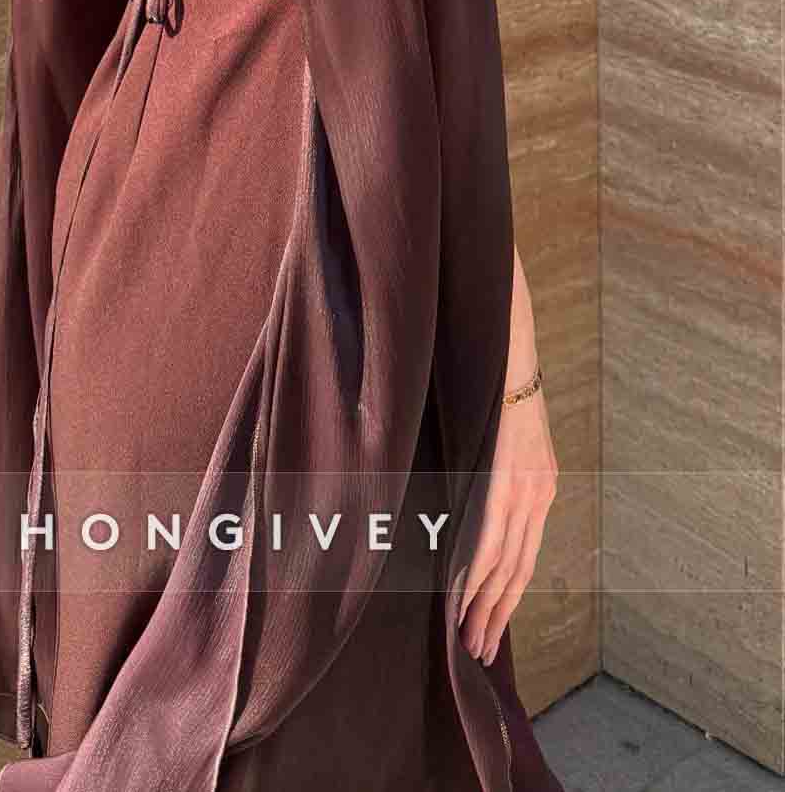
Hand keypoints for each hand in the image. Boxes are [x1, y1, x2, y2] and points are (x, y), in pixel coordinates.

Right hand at [456, 377, 557, 665]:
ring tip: (469, 640)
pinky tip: (462, 602)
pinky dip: (475, 577)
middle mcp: (538, 497)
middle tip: (478, 652)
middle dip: (497, 616)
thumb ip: (498, 474)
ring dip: (484, 608)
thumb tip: (475, 505)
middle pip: (518, 573)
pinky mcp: (506, 483)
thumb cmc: (502, 389)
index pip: (524, 559)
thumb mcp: (510, 439)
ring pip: (504, 566)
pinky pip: (489, 542)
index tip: (490, 627)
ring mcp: (524, 492)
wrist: (510, 352)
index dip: (506, 597)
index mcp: (541, 488)